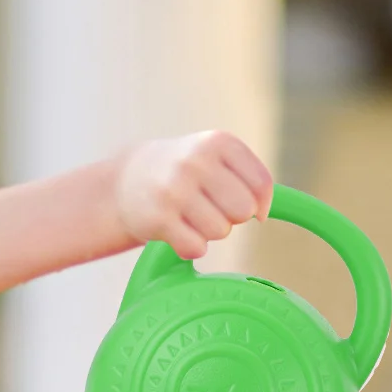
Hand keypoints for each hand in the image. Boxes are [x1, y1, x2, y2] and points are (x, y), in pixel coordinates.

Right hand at [112, 130, 272, 259]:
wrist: (129, 179)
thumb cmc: (185, 172)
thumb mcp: (216, 156)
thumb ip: (249, 178)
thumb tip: (262, 215)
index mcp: (218, 143)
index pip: (260, 185)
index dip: (259, 204)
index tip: (243, 206)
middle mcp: (196, 161)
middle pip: (243, 210)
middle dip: (232, 217)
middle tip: (211, 208)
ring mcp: (175, 189)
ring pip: (221, 231)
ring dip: (209, 232)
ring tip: (190, 217)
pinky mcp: (158, 218)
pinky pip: (195, 248)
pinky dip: (190, 246)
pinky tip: (177, 231)